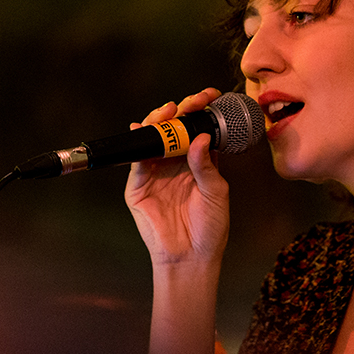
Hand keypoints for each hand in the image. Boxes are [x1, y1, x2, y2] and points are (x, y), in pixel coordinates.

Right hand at [125, 88, 229, 266]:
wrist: (191, 257)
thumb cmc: (209, 228)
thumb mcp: (216, 192)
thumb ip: (207, 165)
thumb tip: (200, 137)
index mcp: (198, 162)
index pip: (196, 129)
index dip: (201, 111)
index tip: (210, 96)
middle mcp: (175, 163)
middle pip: (173, 129)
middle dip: (180, 110)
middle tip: (191, 102)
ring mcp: (155, 173)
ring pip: (153, 140)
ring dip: (159, 122)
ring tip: (168, 111)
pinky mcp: (138, 187)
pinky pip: (137, 162)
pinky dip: (140, 145)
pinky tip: (145, 131)